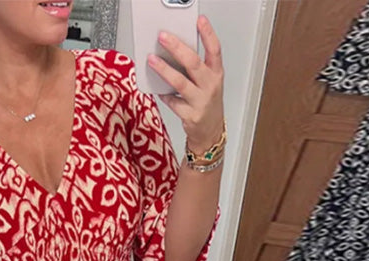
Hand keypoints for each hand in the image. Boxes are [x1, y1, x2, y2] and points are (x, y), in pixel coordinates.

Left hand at [148, 15, 224, 152]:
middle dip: (177, 48)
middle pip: (194, 63)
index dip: (208, 34)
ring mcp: (200, 101)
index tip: (199, 20)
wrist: (210, 132)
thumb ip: (196, 68)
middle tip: (163, 37)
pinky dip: (164, 95)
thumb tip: (174, 51)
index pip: (214, 49)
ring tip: (152, 60)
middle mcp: (210, 86)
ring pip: (180, 82)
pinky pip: (172, 102)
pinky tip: (157, 89)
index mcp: (216, 74)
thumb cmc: (207, 103)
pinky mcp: (190, 116)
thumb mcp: (208, 82)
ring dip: (164, 70)